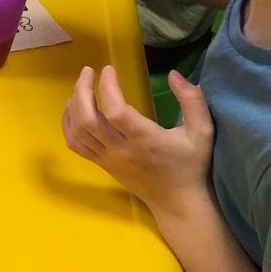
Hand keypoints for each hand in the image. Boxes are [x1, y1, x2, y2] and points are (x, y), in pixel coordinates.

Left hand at [62, 65, 213, 218]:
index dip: (108, 87)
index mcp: (145, 140)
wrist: (177, 202)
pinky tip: (72, 108)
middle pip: (88, 120)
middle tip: (88, 71)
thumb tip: (174, 74)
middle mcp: (122, 150)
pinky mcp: (102, 165)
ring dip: (74, 105)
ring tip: (81, 86)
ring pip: (78, 131)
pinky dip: (67, 124)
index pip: (116, 112)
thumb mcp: (202, 132)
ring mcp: (109, 159)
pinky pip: (75, 145)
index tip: (109, 69)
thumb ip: (192, 100)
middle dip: (82, 90)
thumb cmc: (190, 165)